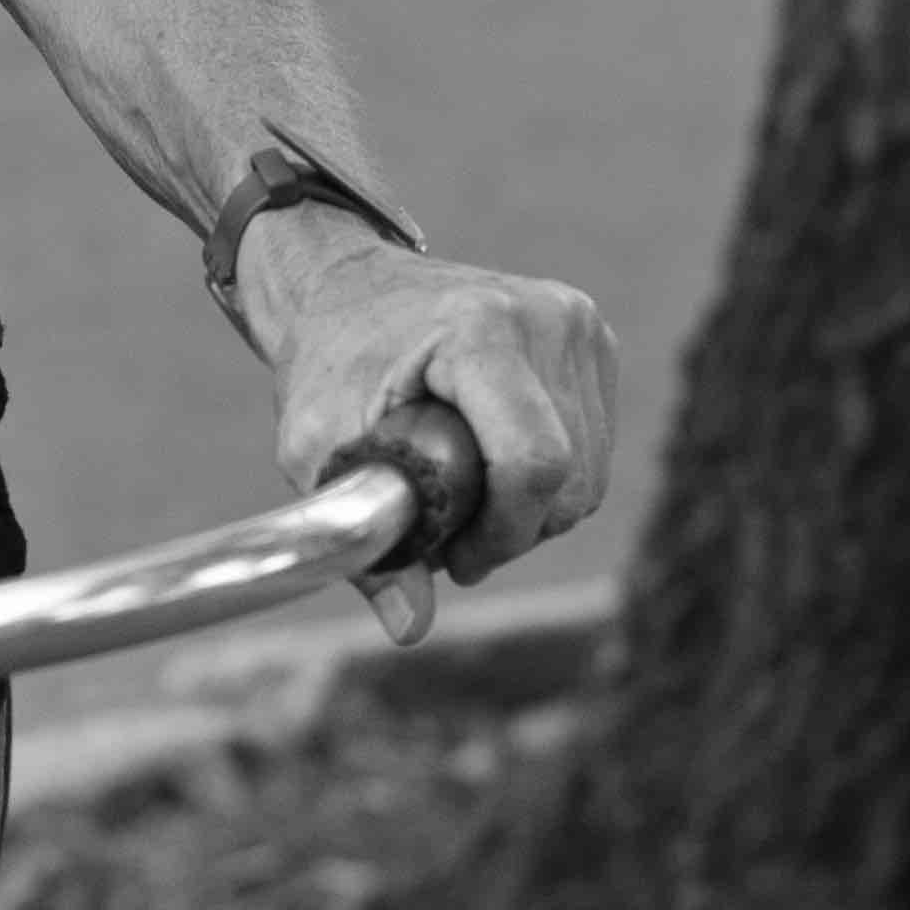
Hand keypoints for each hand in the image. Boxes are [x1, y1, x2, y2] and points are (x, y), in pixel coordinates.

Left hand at [241, 209, 616, 585]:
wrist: (341, 283)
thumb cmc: (325, 363)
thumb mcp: (315, 447)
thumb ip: (361, 535)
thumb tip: (410, 626)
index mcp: (480, 330)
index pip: (535, 461)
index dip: (503, 531)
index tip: (453, 556)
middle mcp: (547, 318)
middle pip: (570, 480)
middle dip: (512, 530)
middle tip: (448, 536)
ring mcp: (578, 324)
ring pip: (590, 474)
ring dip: (532, 511)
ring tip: (462, 500)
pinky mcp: (591, 339)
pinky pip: (594, 447)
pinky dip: (549, 479)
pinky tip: (491, 467)